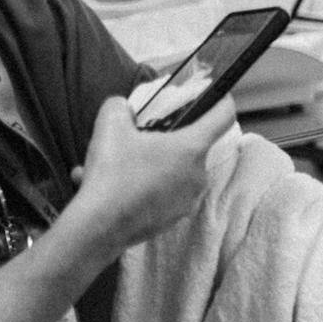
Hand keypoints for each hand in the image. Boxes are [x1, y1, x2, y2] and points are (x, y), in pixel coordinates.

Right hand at [62, 95, 230, 257]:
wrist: (99, 226)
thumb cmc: (112, 172)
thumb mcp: (109, 125)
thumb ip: (119, 106)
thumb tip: (122, 108)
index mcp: (192, 147)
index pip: (223, 116)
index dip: (222, 100)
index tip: (215, 94)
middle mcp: (199, 174)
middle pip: (189, 145)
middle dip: (163, 137)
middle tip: (135, 136)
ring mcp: (189, 198)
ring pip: (169, 170)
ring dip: (143, 164)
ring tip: (109, 166)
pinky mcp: (175, 217)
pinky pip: (160, 192)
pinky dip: (138, 186)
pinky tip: (109, 186)